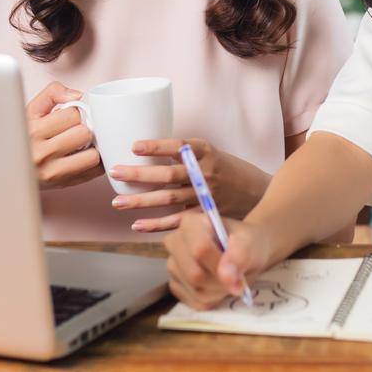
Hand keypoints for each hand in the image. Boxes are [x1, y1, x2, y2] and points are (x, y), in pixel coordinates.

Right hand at [26, 82, 102, 189]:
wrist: (9, 168)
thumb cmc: (23, 136)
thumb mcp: (30, 110)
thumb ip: (52, 93)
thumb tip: (78, 95)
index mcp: (33, 131)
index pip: (72, 114)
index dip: (74, 112)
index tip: (69, 116)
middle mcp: (42, 154)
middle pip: (84, 133)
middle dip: (82, 128)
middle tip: (74, 130)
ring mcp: (53, 173)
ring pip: (92, 155)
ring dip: (90, 148)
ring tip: (79, 144)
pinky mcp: (63, 185)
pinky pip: (93, 172)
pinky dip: (93, 162)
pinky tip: (81, 156)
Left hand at [107, 138, 268, 232]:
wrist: (257, 192)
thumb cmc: (228, 169)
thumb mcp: (211, 153)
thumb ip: (186, 154)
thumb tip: (149, 152)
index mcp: (206, 152)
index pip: (179, 146)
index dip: (157, 146)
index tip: (134, 146)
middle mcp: (205, 173)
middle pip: (168, 174)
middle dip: (139, 175)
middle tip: (114, 172)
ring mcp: (205, 195)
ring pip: (169, 198)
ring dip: (141, 201)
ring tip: (117, 202)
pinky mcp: (205, 214)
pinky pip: (178, 221)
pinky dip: (157, 224)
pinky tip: (137, 225)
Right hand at [163, 212, 275, 309]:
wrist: (246, 253)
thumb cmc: (246, 243)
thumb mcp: (249, 244)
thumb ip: (239, 256)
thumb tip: (226, 276)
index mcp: (191, 223)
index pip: (199, 249)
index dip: (219, 265)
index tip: (237, 273)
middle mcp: (175, 242)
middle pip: (193, 273)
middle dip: (220, 281)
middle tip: (236, 277)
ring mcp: (173, 265)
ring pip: (195, 290)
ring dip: (218, 291)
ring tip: (228, 279)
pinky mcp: (175, 285)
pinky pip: (194, 302)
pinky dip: (212, 300)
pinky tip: (219, 287)